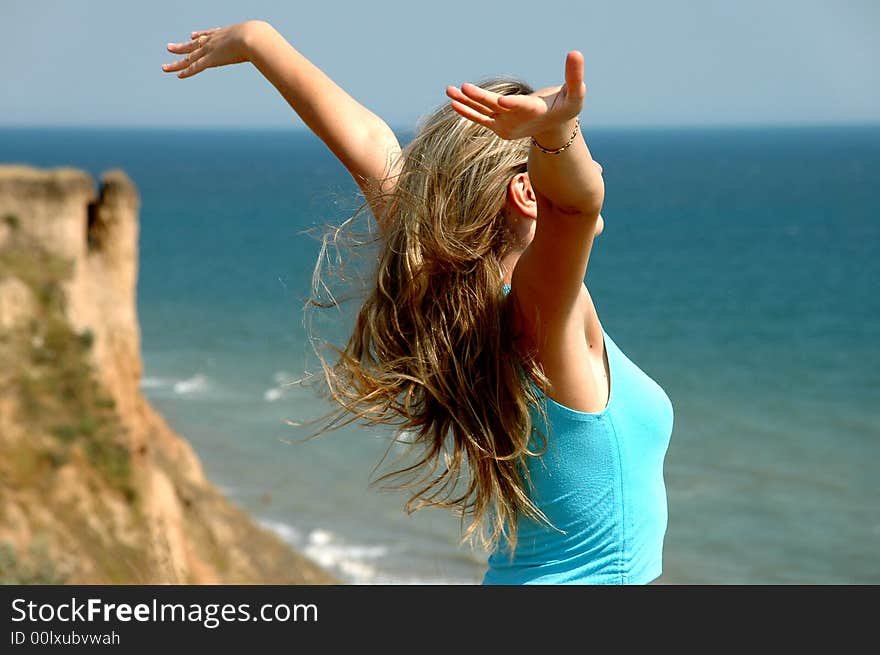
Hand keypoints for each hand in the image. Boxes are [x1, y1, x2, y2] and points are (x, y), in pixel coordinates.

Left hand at [161, 20, 266, 78]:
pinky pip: (195, 67)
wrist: (254, 37)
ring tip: (164, 67)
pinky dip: (186, 71)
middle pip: (193, 45)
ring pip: (189, 57)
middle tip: (170, 48)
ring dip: (176, 62)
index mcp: (224, 33)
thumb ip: (264, 46)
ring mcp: (211, 50)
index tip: (193, 35)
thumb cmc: (261, 38)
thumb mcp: (261, 40)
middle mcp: (214, 40)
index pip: (208, 34)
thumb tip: (275, 48)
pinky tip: (177, 75)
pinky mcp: (211, 60)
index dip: (200, 35)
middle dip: (181, 47)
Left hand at [445, 51, 585, 142]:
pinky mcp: (498, 127)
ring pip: (483, 112)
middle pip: (495, 107)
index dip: (512, 104)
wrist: (554, 129)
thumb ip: (575, 75)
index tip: (502, 102)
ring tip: (449, 90)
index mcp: (536, 111)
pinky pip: (480, 119)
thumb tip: (575, 52)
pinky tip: (453, 102)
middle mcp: (517, 120)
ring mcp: (505, 125)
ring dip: (465, 101)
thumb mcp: (576, 93)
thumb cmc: (566, 106)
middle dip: (480, 97)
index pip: (522, 107)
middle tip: (465, 87)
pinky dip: (467, 111)